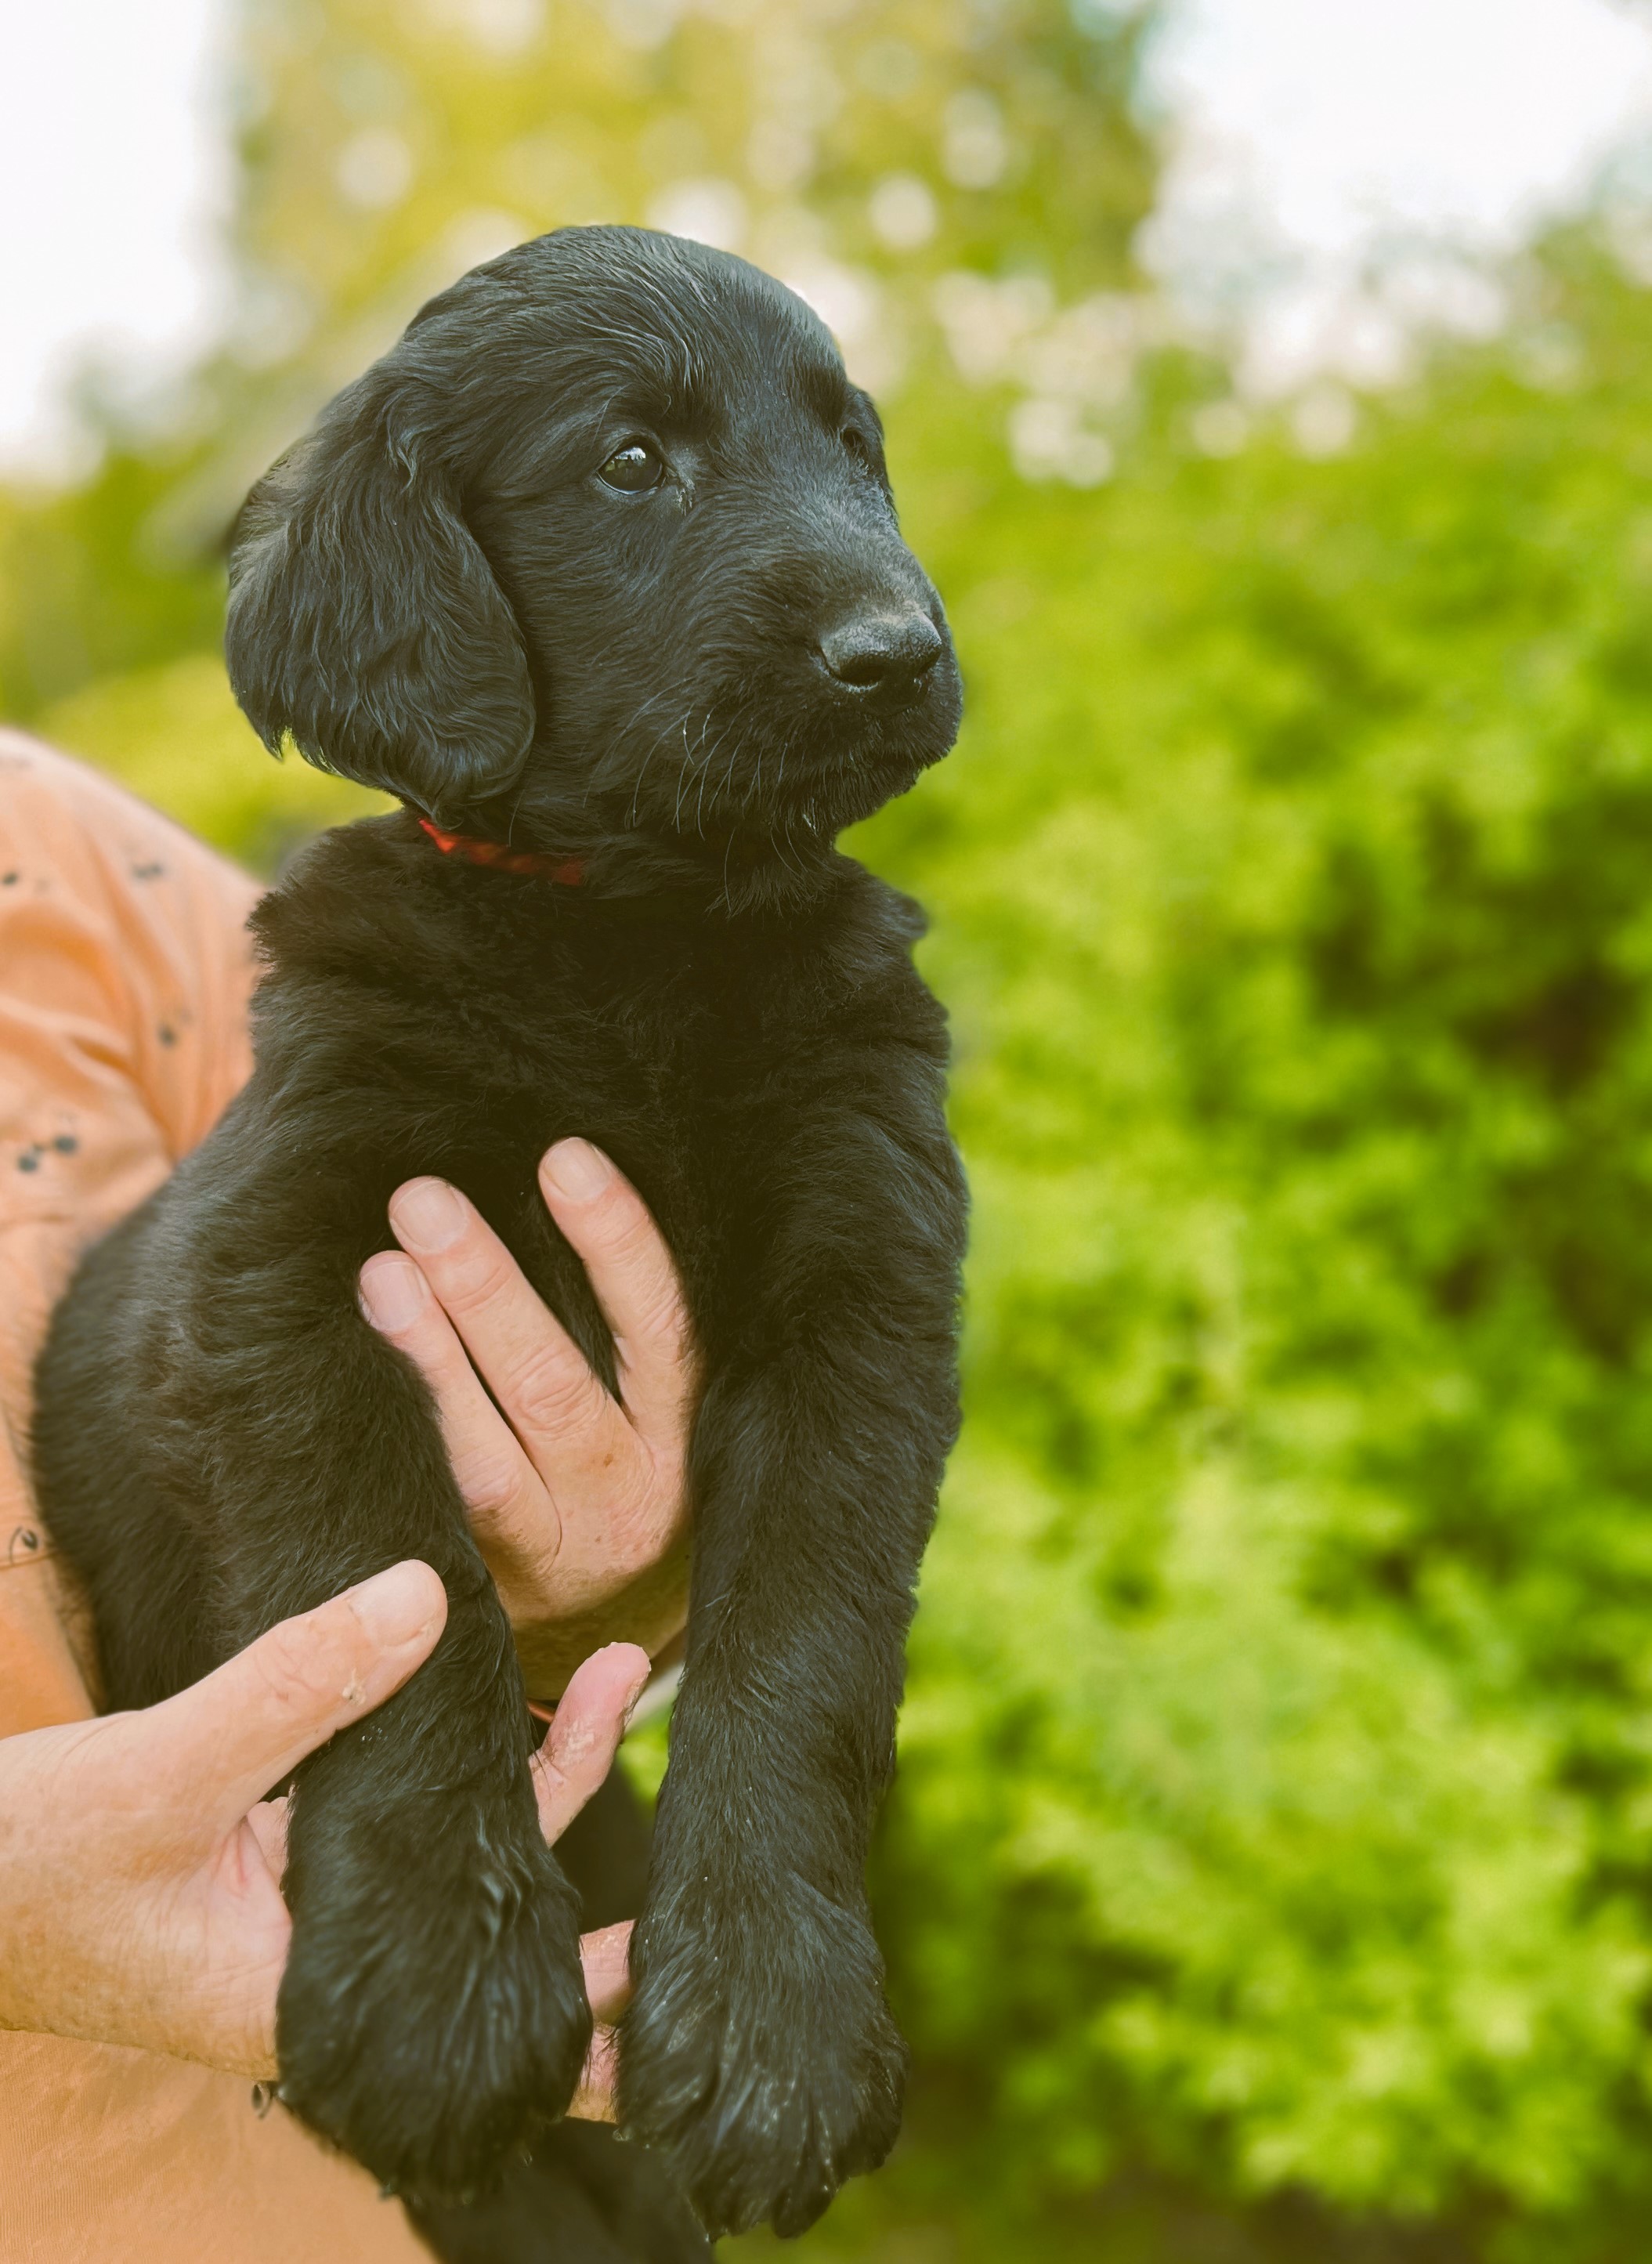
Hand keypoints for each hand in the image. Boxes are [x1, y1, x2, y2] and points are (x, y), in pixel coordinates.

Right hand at [0, 1559, 647, 2103]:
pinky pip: (394, 1821)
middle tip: (634, 1686)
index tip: (687, 1952)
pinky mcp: (277, 1874)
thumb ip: (296, 1688)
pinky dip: (449, 1760)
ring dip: (528, 1767)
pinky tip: (484, 1688)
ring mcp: (304, 1926)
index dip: (598, 2006)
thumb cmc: (25, 1866)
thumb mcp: (161, 1771)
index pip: (497, 2024)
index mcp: (310, 2002)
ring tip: (601, 1667)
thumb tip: (427, 1597)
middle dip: (578, 1812)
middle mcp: (327, 1976)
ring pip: (452, 1853)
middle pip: (495, 1915)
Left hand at [358, 1140, 695, 1695]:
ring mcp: (551, 1555)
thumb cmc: (620, 1474)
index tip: (563, 1158)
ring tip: (377, 1274)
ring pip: (485, 1460)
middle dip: (487, 1289)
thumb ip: (621, 1328)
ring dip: (429, 1361)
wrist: (603, 1639)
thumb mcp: (654, 1410)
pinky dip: (394, 1440)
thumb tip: (556, 1169)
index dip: (616, 1241)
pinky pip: (435, 1512)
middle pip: (555, 1388)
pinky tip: (344, 1373)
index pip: (661, 1328)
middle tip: (424, 1201)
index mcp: (683, 1438)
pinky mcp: (482, 1590)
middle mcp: (626, 1502)